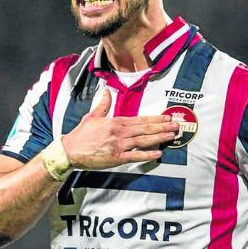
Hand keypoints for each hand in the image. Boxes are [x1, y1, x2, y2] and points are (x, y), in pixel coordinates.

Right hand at [61, 89, 178, 169]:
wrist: (71, 150)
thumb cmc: (81, 134)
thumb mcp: (92, 116)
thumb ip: (103, 104)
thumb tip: (107, 90)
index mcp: (115, 122)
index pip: (140, 119)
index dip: (155, 119)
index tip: (167, 117)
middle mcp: (120, 133)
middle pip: (145, 129)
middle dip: (162, 127)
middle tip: (176, 126)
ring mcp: (119, 145)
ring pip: (143, 141)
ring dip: (159, 138)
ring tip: (172, 136)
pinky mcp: (116, 158)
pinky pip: (136, 156)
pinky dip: (148, 154)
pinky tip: (158, 153)